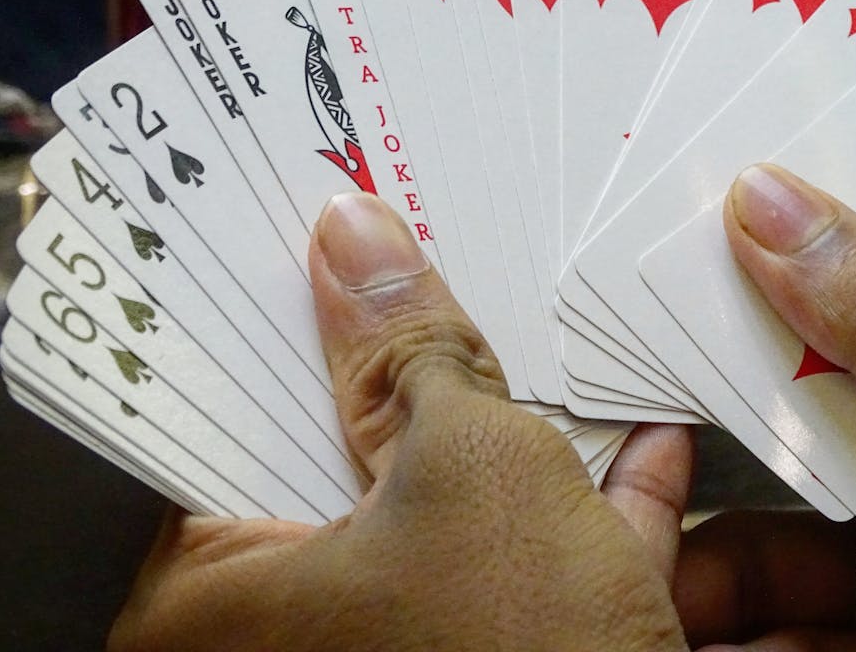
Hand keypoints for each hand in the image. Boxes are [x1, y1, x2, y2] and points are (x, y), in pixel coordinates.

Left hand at [109, 192, 692, 651]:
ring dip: (510, 430)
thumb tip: (356, 243)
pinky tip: (636, 452)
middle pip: (336, 457)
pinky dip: (576, 507)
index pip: (226, 421)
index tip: (320, 250)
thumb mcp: (472, 464)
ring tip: (530, 338)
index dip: (282, 323)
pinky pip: (518, 566)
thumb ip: (413, 349)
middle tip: (424, 275)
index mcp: (219, 603)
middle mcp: (288, 641)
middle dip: (406, 365)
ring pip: (444, 509)